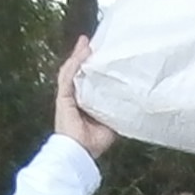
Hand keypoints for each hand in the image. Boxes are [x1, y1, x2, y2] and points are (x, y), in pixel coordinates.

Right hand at [51, 38, 114, 157]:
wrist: (81, 153)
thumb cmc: (94, 142)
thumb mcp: (111, 123)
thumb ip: (117, 111)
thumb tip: (132, 102)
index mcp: (84, 103)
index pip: (87, 79)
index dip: (91, 66)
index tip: (100, 53)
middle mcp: (74, 98)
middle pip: (77, 72)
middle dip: (82, 56)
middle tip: (90, 42)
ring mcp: (67, 97)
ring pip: (71, 71)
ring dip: (77, 56)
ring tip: (85, 43)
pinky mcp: (63, 98)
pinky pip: (67, 77)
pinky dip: (74, 65)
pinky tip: (80, 54)